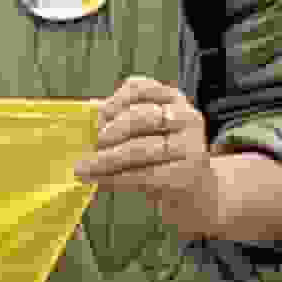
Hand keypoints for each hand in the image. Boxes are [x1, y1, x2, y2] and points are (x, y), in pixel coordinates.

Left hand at [78, 73, 281, 244]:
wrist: (198, 194)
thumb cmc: (163, 159)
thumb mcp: (147, 134)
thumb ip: (121, 121)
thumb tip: (89, 111)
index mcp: (174, 100)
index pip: (142, 87)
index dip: (116, 99)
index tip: (97, 114)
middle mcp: (187, 118)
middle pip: (141, 117)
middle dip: (110, 131)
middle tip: (91, 144)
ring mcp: (191, 147)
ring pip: (140, 149)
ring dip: (105, 159)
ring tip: (83, 168)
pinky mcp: (186, 175)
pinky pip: (143, 176)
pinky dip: (115, 179)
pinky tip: (98, 182)